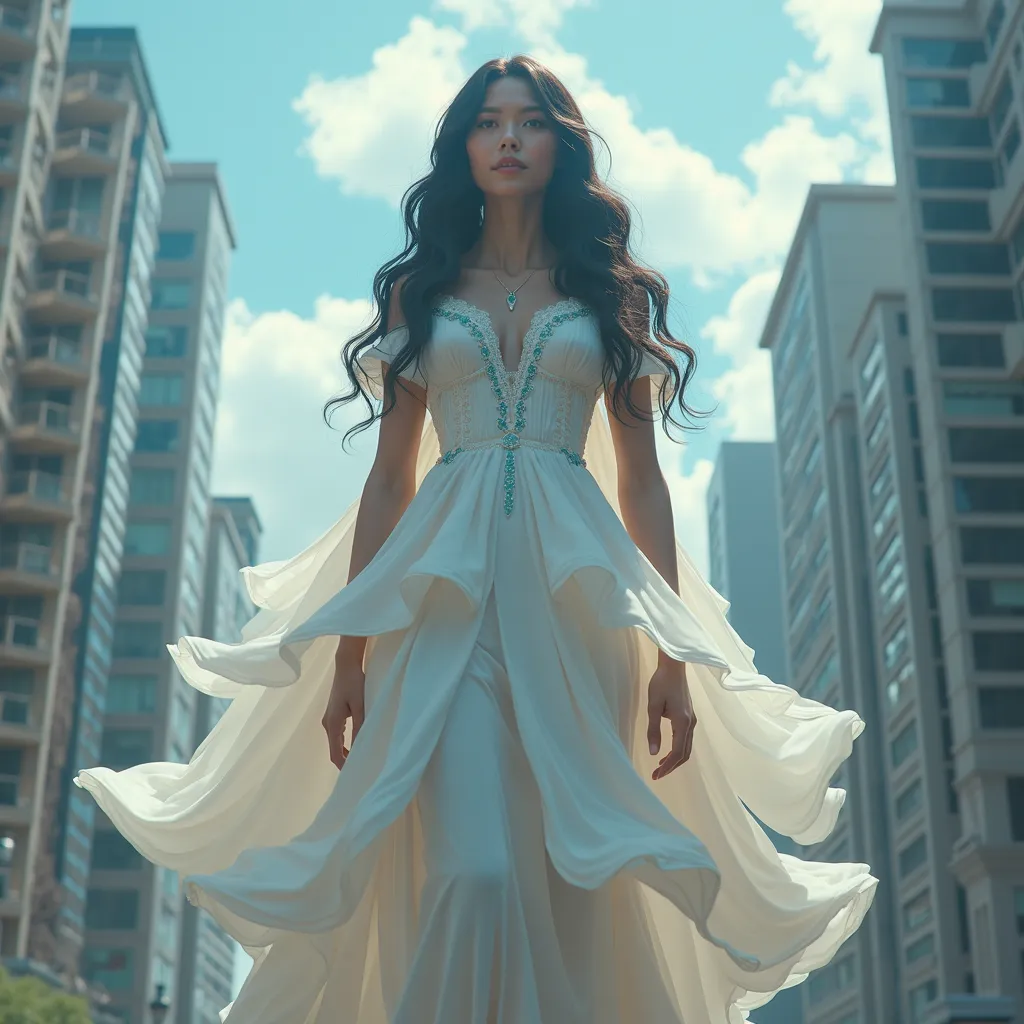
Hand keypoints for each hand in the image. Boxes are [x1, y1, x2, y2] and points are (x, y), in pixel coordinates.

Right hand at [322, 657, 365, 769]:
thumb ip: (359, 728)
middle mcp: (327, 723)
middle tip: (361, 768)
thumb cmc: (354, 684)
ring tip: (360, 757)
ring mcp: (328, 718)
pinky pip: (337, 734)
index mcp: (332, 724)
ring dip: (345, 751)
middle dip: (345, 760)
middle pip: (334, 749)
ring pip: (335, 741)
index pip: (334, 752)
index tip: (353, 775)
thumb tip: (359, 749)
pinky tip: (356, 742)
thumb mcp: (360, 707)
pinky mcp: (332, 713)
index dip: (343, 765)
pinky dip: (344, 742)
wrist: (346, 665)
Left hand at [646, 660, 695, 780]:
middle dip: (672, 766)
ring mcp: (692, 720)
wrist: (674, 666)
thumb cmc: (661, 683)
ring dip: (675, 759)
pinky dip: (678, 749)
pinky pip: (686, 739)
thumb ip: (653, 730)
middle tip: (657, 774)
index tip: (656, 775)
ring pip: (686, 747)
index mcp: (682, 723)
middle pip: (685, 754)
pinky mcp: (689, 716)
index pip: (677, 753)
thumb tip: (653, 753)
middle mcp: (691, 724)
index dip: (667, 767)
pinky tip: (667, 750)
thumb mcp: (653, 706)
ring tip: (660, 766)